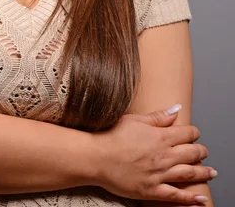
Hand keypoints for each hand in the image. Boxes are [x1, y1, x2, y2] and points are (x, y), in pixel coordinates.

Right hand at [94, 106, 213, 203]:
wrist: (96, 156)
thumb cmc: (110, 135)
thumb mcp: (133, 119)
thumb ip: (157, 117)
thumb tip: (176, 110)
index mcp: (160, 137)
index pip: (186, 134)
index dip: (193, 132)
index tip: (194, 133)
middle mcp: (164, 156)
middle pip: (192, 153)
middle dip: (201, 151)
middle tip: (203, 151)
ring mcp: (160, 174)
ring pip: (189, 174)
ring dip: (204, 173)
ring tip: (212, 172)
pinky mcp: (153, 190)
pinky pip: (177, 195)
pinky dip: (192, 198)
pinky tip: (201, 198)